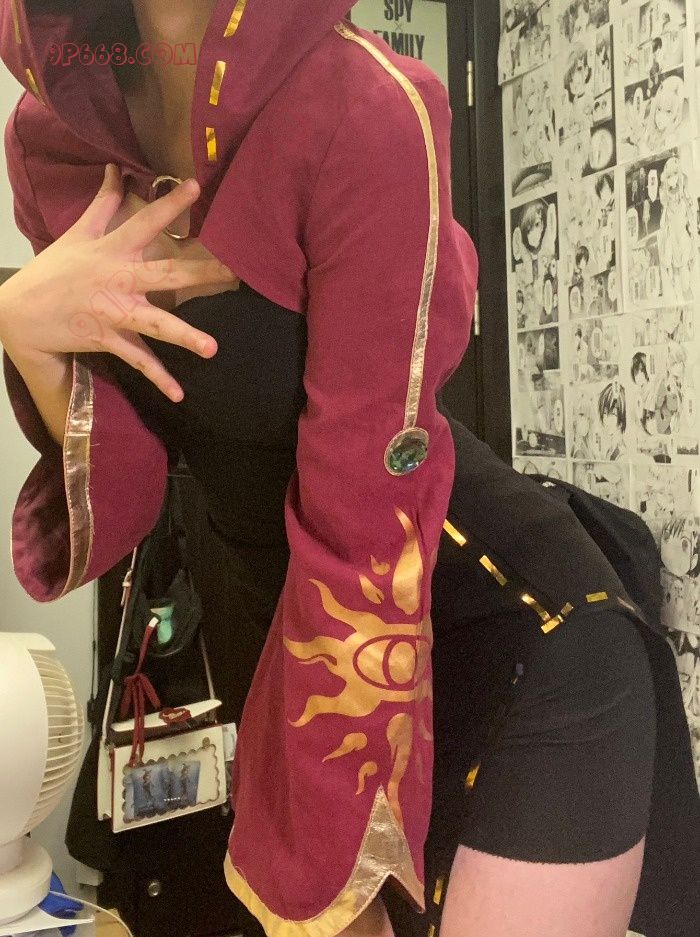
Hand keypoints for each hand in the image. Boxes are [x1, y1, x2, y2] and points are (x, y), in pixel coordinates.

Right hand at [0, 164, 237, 401]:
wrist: (21, 314)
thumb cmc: (54, 270)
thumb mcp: (78, 234)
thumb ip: (102, 203)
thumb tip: (114, 168)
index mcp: (111, 250)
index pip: (145, 221)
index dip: (169, 204)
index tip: (196, 187)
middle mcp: (117, 280)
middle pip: (165, 274)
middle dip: (200, 273)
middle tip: (234, 273)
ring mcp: (114, 313)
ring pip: (154, 324)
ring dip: (184, 335)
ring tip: (212, 348)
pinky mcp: (108, 339)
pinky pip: (138, 361)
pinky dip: (158, 378)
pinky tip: (180, 395)